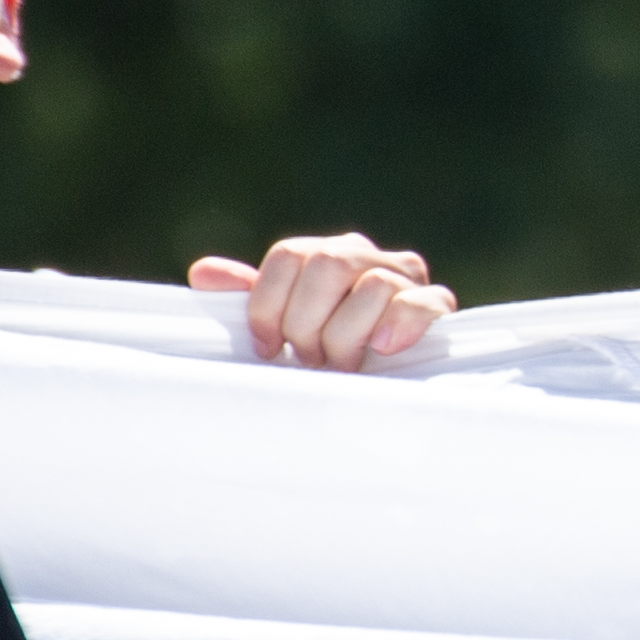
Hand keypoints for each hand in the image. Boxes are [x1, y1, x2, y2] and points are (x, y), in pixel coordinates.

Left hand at [196, 231, 455, 372]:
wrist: (381, 384)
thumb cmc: (321, 355)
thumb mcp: (282, 328)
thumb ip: (251, 298)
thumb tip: (203, 273)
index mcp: (325, 255)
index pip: (290, 255)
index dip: (270, 305)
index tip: (268, 348)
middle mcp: (365, 255)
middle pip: (327, 265)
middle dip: (308, 324)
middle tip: (309, 360)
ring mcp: (404, 277)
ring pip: (372, 286)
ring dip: (347, 337)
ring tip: (344, 366)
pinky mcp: (436, 305)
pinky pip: (420, 302)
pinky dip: (400, 323)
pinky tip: (383, 348)